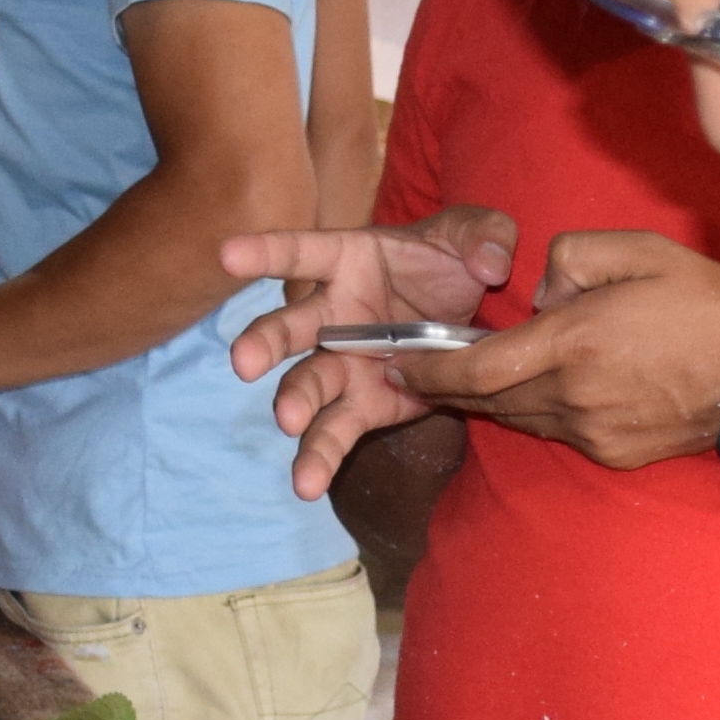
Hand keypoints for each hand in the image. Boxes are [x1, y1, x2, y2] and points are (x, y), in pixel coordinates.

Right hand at [221, 210, 519, 499]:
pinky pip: (335, 431)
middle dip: (264, 342)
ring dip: (294, 404)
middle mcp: (333, 314)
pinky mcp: (363, 405)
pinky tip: (307, 485)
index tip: (227, 254)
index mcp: (350, 261)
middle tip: (244, 361)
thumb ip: (485, 235)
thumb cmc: (457, 263)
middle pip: (288, 327)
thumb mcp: (479, 235)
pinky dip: (321, 457)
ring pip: (306, 386)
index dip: (266, 251)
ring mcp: (343, 364)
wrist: (473, 318)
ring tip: (291, 425)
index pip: (303, 251)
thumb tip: (491, 264)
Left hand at [384, 232, 719, 472]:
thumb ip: (573, 258)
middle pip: (489, 398)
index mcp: (577, 342)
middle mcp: (575, 396)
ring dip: (493, 398)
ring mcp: (593, 432)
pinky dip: (538, 410)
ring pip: (519, 417)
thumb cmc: (706, 305)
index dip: (429, 368)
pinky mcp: (612, 453)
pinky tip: (543, 388)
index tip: (397, 360)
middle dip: (450, 383)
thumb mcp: (642, 250)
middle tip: (420, 366)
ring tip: (475, 374)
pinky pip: (556, 431)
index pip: (479, 368)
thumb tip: (538, 294)